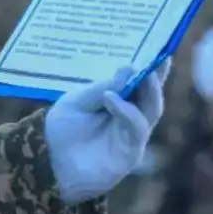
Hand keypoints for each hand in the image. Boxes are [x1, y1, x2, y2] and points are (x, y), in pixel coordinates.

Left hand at [44, 60, 170, 204]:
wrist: (50, 162)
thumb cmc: (63, 130)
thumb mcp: (77, 101)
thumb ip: (102, 88)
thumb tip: (128, 68)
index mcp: (120, 102)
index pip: (142, 83)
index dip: (154, 69)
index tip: (163, 51)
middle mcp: (131, 117)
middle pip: (153, 95)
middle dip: (157, 77)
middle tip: (157, 60)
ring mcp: (133, 135)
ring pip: (152, 110)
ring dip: (148, 91)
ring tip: (140, 74)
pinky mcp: (131, 152)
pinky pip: (136, 128)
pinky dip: (126, 111)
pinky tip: (110, 99)